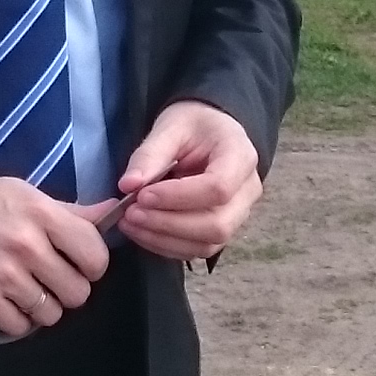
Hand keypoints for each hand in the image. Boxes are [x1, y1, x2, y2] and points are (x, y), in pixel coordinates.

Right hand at [0, 175, 113, 337]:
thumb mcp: (25, 195)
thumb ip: (69, 211)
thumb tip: (112, 211)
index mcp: (41, 214)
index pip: (95, 254)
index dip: (92, 265)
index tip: (79, 265)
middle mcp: (26, 245)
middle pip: (78, 292)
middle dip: (67, 290)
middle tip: (48, 280)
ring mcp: (4, 275)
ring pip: (51, 313)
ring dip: (41, 307)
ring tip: (23, 290)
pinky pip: (20, 327)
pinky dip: (15, 319)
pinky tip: (4, 300)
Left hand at [113, 99, 261, 264]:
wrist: (209, 132)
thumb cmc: (193, 125)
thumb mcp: (170, 126)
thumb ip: (150, 154)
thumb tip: (128, 185)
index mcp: (241, 156)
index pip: (219, 188)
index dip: (178, 197)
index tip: (142, 194)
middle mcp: (248, 191)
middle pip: (218, 225)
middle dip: (169, 224)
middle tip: (130, 213)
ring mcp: (238, 215)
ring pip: (208, 244)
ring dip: (163, 239)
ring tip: (129, 223)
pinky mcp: (222, 230)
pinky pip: (197, 250)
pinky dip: (165, 245)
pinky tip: (141, 231)